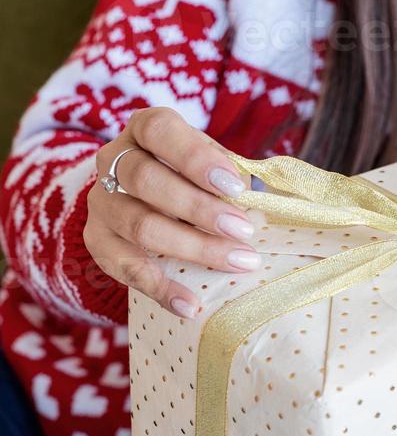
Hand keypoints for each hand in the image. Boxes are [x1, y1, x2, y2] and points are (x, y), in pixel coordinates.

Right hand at [85, 108, 256, 318]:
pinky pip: (128, 269)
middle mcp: (113, 161)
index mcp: (144, 131)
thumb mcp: (211, 166)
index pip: (159, 131)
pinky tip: (191, 305)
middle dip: (199, 208)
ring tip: (238, 261)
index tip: (233, 186)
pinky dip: (162, 290)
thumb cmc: (192, 178)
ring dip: (193, 247)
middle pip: (146, 180)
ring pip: (140, 225)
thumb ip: (230, 177)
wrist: (144, 202)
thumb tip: (258, 203)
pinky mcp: (99, 243)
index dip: (195, 157)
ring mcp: (103, 203)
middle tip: (244, 230)